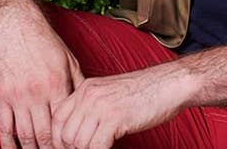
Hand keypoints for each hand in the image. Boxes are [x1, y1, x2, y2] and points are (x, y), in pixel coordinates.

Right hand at [0, 3, 83, 148]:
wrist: (14, 24)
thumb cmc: (44, 41)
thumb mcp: (68, 59)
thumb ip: (78, 84)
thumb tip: (89, 108)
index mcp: (56, 84)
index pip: (64, 124)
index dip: (69, 143)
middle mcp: (36, 92)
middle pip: (44, 135)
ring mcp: (16, 95)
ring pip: (24, 136)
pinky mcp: (0, 95)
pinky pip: (4, 127)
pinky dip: (9, 145)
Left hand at [51, 65, 193, 148]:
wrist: (169, 84)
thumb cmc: (144, 93)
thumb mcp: (109, 95)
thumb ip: (91, 108)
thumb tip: (78, 132)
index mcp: (85, 89)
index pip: (57, 118)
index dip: (59, 139)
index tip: (68, 148)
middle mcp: (88, 95)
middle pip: (64, 134)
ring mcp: (100, 106)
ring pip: (78, 143)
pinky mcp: (115, 118)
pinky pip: (96, 147)